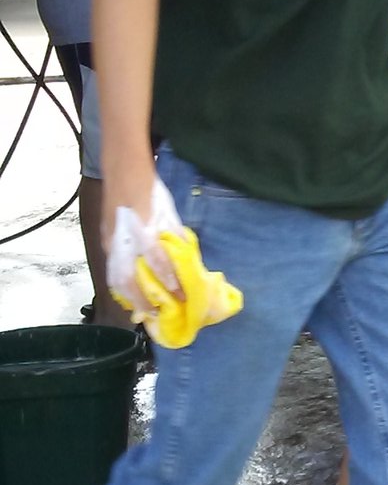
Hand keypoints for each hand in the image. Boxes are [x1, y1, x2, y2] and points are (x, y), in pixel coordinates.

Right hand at [105, 174, 185, 318]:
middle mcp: (124, 239)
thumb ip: (176, 233)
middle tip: (154, 313)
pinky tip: (129, 293)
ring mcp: (111, 241)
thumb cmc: (149, 189)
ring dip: (128, 297)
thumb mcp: (169, 209)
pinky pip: (110, 269)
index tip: (181, 296)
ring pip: (114, 277)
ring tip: (141, 310)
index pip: (157, 261)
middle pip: (128, 278)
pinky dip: (119, 285)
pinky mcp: (104, 241)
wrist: (123, 172)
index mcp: (144, 229)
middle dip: (141, 300)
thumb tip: (186, 255)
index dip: (170, 281)